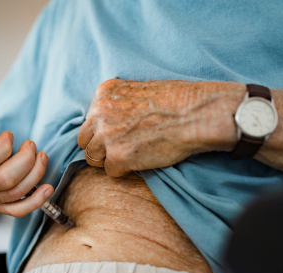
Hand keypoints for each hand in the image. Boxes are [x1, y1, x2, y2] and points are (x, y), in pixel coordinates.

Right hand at [0, 111, 52, 216]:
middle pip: (4, 179)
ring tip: (41, 157)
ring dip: (35, 173)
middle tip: (31, 145)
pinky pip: (18, 210)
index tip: (9, 136)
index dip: (4, 148)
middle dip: (26, 160)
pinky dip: (36, 201)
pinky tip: (48, 189)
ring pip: (15, 192)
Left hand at [78, 79, 243, 176]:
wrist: (197, 114)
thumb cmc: (178, 101)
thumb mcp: (140, 90)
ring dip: (109, 160)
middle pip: (85, 140)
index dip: (103, 130)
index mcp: (104, 93)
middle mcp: (99, 112)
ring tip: (133, 155)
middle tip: (123, 148)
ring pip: (93, 158)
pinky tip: (142, 160)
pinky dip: (125, 170)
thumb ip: (119, 103)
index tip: (120, 133)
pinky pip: (110, 171)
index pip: (90, 120)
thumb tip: (109, 121)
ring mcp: (106, 135)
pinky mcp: (117, 157)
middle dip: (100, 147)